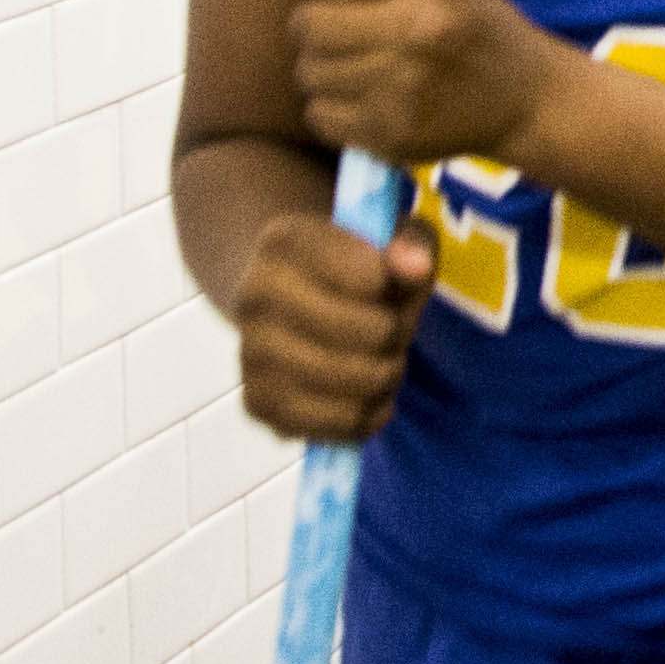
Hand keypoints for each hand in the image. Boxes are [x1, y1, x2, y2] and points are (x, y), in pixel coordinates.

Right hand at [227, 201, 433, 443]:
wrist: (286, 300)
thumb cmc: (350, 265)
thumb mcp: (387, 236)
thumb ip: (410, 243)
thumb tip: (415, 269)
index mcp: (284, 240)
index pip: (370, 276)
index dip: (397, 286)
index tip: (386, 282)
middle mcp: (254, 295)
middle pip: (373, 333)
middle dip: (399, 334)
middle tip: (392, 328)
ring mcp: (249, 353)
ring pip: (360, 383)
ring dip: (389, 375)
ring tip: (380, 358)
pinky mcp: (257, 404)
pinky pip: (338, 427)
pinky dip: (368, 416)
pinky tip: (365, 394)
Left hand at [270, 0, 561, 167]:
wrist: (527, 99)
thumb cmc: (470, 23)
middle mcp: (420, 28)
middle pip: (306, 24)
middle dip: (316, 28)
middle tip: (352, 36)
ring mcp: (406, 85)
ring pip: (308, 72)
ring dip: (324, 70)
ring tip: (364, 68)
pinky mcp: (394, 134)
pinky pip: (319, 117)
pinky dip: (334, 110)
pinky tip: (369, 100)